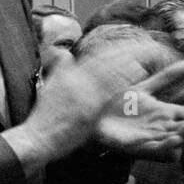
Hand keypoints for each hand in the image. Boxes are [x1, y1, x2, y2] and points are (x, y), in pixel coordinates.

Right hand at [8, 50, 150, 166]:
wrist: (39, 136)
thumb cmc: (44, 117)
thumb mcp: (48, 88)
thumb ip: (59, 70)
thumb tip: (65, 54)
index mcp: (66, 75)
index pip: (92, 58)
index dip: (110, 52)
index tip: (123, 47)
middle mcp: (76, 80)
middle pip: (104, 61)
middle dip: (123, 53)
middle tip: (140, 47)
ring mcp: (84, 93)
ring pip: (111, 72)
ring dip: (128, 64)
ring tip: (145, 58)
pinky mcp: (91, 108)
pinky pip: (112, 90)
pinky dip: (126, 79)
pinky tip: (139, 74)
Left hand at [94, 61, 183, 158]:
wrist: (96, 113)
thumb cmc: (120, 103)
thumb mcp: (143, 88)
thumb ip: (164, 78)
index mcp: (164, 113)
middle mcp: (161, 127)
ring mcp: (151, 138)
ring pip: (173, 140)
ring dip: (183, 136)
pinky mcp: (137, 147)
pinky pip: (155, 149)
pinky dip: (166, 146)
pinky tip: (173, 139)